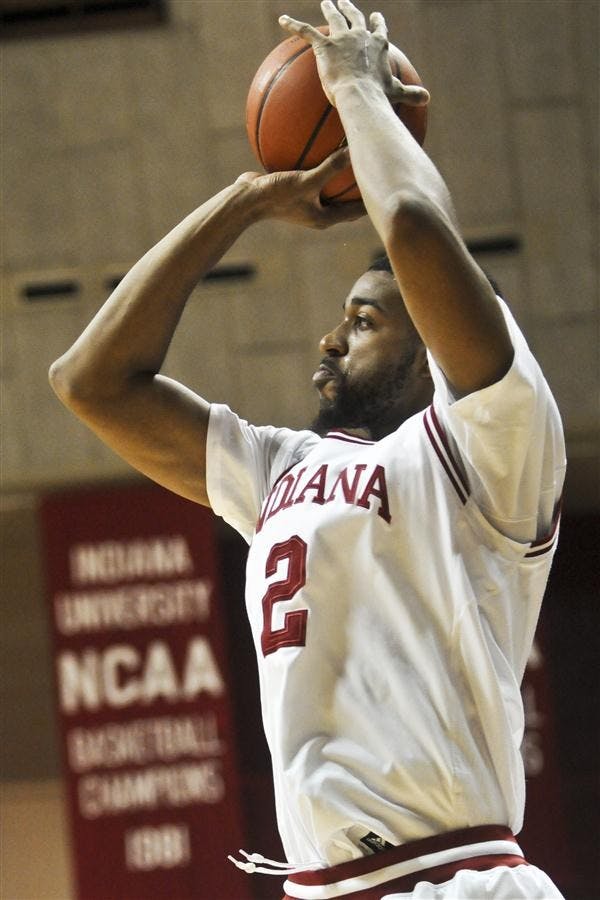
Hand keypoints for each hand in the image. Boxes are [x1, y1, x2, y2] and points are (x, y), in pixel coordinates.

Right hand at [236, 148, 365, 228]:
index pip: (357, 211)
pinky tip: (323, 144)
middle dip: (361, 187)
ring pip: (331, 188)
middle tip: (378, 168)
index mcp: (325, 218)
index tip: (389, 185)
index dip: (374, 200)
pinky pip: (314, 176)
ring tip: (356, 155)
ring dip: (342, 175)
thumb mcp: (305, 181)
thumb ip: (331, 167)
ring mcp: (306, 202)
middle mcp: (318, 212)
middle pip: (347, 200)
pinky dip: (321, 164)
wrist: (243, 200)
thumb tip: (355, 150)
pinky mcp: (295, 191)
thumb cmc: (275, 195)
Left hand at [279, 0, 428, 108]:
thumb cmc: (379, 97)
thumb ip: (411, 94)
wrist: (360, 95)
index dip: (377, 24)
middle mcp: (361, 36)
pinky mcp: (325, 45)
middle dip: (350, 8)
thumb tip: (427, 99)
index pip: (379, 31)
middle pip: (355, 17)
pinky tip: (282, 20)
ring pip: (334, 18)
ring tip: (325, 2)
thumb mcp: (396, 94)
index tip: (376, 18)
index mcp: (379, 45)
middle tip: (345, 1)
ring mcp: (343, 38)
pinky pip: (305, 31)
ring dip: (329, 9)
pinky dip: (292, 25)